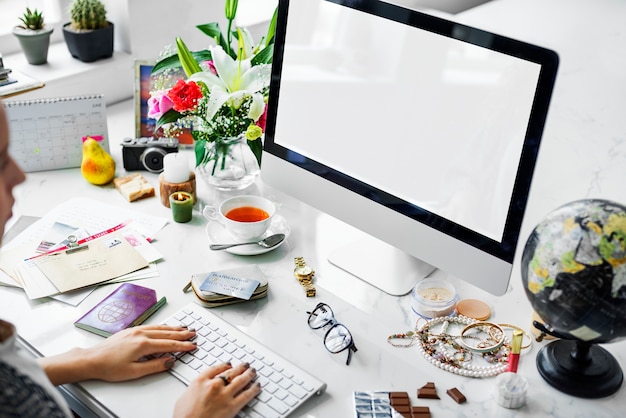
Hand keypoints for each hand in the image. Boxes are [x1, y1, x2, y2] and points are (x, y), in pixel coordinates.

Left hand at [39, 324, 196, 384]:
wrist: (92, 359)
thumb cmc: (110, 367)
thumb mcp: (134, 372)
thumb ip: (155, 366)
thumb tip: (170, 361)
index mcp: (143, 344)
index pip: (169, 344)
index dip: (183, 345)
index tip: (193, 346)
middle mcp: (141, 334)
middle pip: (167, 333)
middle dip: (182, 334)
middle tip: (194, 333)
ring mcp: (136, 330)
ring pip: (160, 327)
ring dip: (173, 328)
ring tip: (185, 328)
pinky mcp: (131, 330)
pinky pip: (152, 326)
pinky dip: (162, 326)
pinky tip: (166, 327)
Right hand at [174, 362, 260, 417]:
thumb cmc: (183, 417)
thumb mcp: (184, 398)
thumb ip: (195, 389)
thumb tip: (199, 389)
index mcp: (200, 381)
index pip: (216, 368)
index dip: (224, 365)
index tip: (228, 364)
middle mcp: (214, 385)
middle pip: (230, 372)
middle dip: (239, 368)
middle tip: (245, 365)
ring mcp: (224, 395)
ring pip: (241, 380)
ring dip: (249, 374)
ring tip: (253, 372)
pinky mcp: (232, 407)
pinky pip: (246, 395)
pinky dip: (253, 389)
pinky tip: (256, 386)